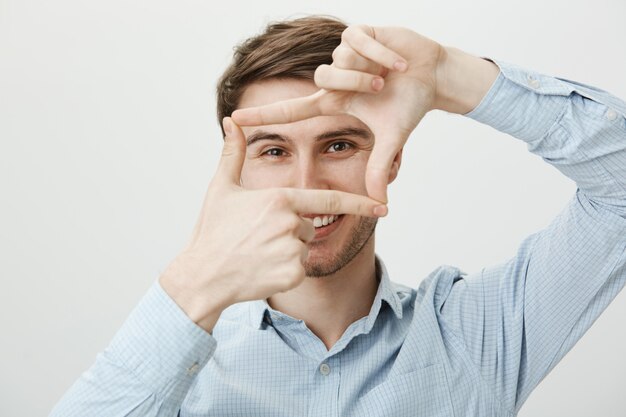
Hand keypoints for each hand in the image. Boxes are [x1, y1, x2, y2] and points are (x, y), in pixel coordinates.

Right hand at [159, 117, 385, 331]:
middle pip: (309, 224)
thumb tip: (232, 121)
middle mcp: (290, 223)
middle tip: (258, 236)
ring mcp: (292, 251)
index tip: (382, 206)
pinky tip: (261, 268)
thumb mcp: (222, 189)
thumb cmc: (212, 231)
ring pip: (303, 246)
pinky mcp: (292, 275)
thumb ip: (233, 154)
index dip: (358, 203)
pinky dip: (285, 270)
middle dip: (291, 229)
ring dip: (288, 249)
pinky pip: (299, 268)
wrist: (203, 276)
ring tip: (257, 251)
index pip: (329, 200)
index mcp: (280, 199)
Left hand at [231, 25, 444, 202]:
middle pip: (322, 77)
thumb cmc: (407, 104)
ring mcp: (345, 53)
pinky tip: (397, 62)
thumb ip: (379, 168)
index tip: (234, 119)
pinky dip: (383, 54)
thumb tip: (380, 204)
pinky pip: (359, 40)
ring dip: (369, 70)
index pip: (292, 110)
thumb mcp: (392, 138)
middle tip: (380, 89)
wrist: (432, 76)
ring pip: (340, 59)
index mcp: (334, 101)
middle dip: (355, 84)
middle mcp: (334, 77)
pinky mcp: (359, 32)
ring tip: (390, 75)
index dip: (264, 115)